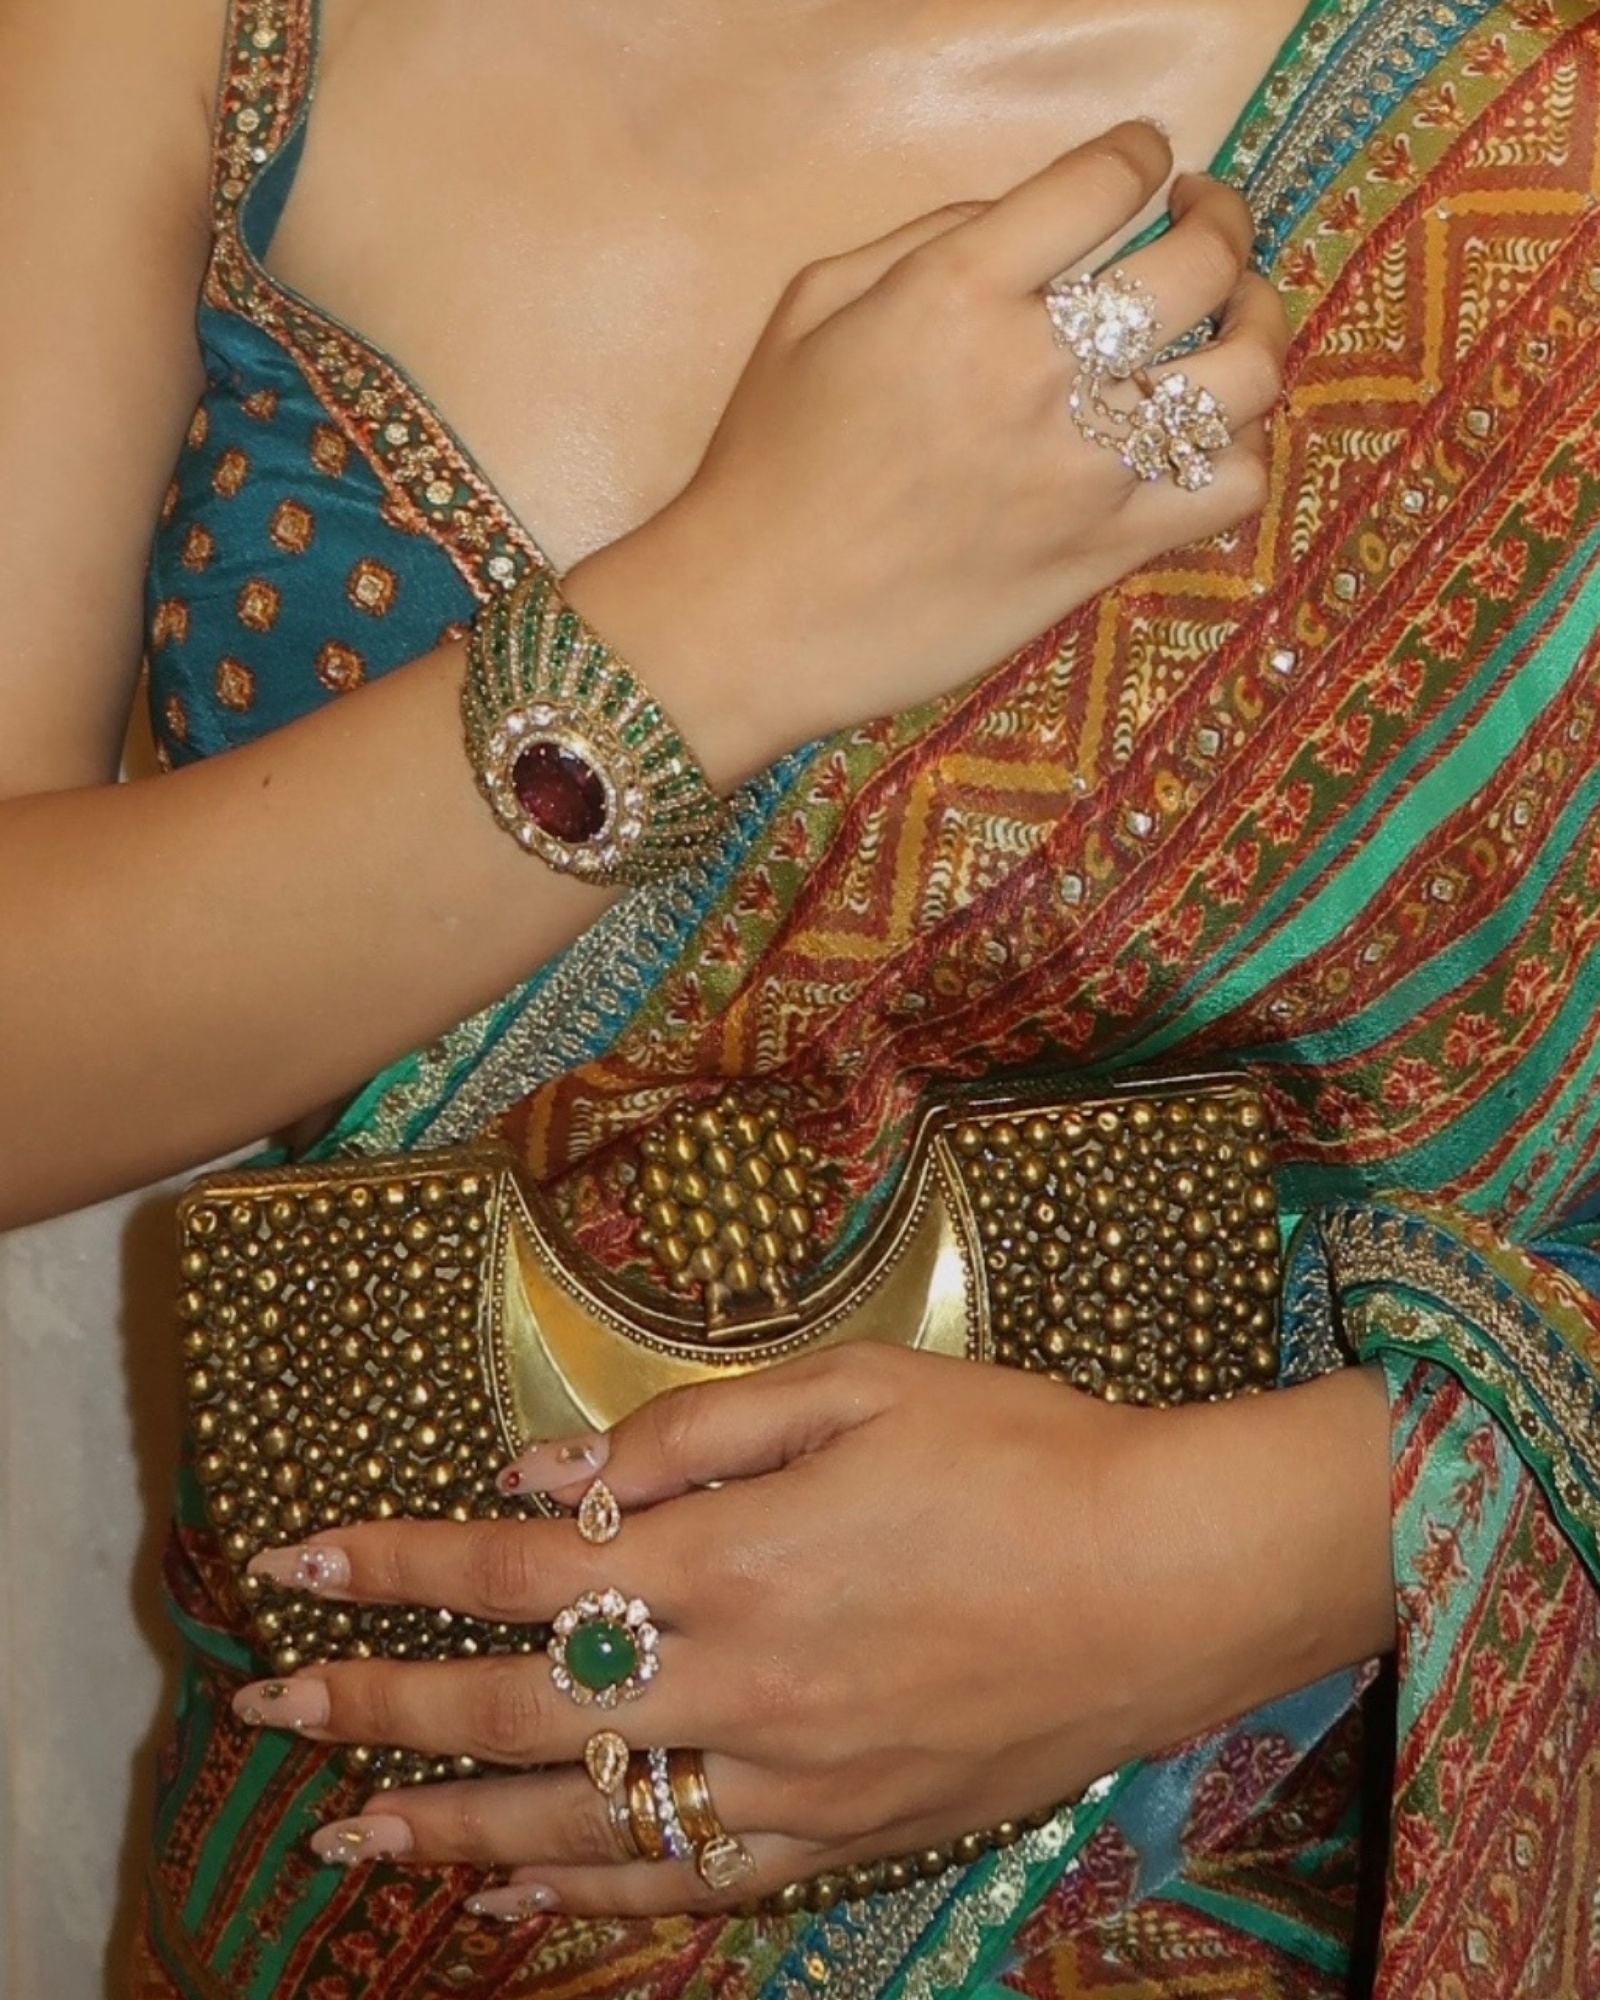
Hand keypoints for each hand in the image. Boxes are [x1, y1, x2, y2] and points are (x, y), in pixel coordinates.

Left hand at [234, 1349, 1393, 1919]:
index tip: (300, 1561)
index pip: (518, 1567)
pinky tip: (514, 1890)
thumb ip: (696, 1432)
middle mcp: (741, 1681)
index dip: (398, 1562)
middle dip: (381, 1702)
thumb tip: (556, 1473)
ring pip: (583, 1816)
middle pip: (521, 1707)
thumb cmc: (1021, 1454)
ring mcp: (792, 1776)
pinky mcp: (847, 1834)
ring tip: (348, 1828)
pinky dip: (590, 1888)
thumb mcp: (860, 1389)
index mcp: (736, 1555)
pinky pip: (691, 1877)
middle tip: (273, 1704)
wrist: (1170, 1580)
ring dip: (450, 1819)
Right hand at [561, 125, 1289, 788]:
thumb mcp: (810, 309)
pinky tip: (1203, 439)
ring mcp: (1082, 471)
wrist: (753, 619)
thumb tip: (1023, 222)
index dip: (1139, 153)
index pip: (1104, 182)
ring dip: (1258, 327)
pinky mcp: (1100, 554)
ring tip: (1238, 320)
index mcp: (958, 293)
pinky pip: (1228, 488)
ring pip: (1244, 374)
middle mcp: (1037, 372)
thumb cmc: (764, 468)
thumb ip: (925, 242)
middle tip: (1204, 221)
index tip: (1143, 161)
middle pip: (1199, 264)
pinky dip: (1237, 452)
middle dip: (1220, 219)